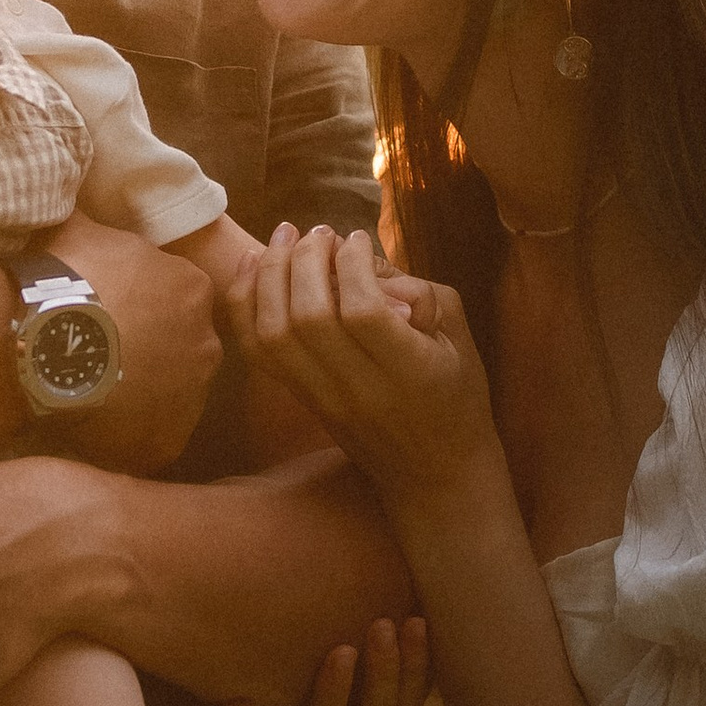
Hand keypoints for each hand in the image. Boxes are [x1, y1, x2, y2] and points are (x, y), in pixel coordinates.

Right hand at [42, 211, 222, 470]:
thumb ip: (97, 217)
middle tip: (102, 354)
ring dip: (141, 395)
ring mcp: (191, 396)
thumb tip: (86, 182)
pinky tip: (93, 424)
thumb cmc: (60, 280)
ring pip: (170, 396)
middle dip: (151, 354)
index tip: (111, 315)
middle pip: (183, 350)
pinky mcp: (168, 440)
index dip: (144, 309)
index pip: (181, 300)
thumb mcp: (80, 229)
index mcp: (192, 288)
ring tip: (92, 390)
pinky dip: (128, 436)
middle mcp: (206, 342)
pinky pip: (152, 438)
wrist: (38, 343)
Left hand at [228, 226, 496, 510]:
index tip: (357, 238)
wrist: (434, 473)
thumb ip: (419, 293)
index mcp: (409, 372)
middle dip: (307, 259)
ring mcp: (323, 398)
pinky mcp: (301, 400)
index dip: (352, 264)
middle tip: (320, 232)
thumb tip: (364, 261)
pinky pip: (256, 352)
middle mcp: (359, 389)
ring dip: (271, 274)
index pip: (362, 312)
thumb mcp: (460, 338)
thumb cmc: (457, 395)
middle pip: (309, 318)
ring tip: (286, 236)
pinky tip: (254, 265)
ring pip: (274, 334)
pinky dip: (245, 304)